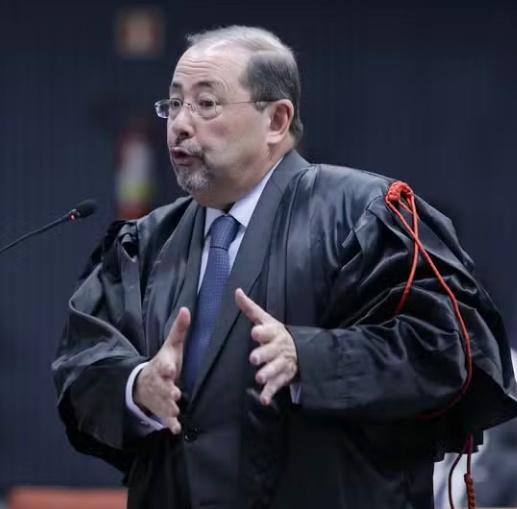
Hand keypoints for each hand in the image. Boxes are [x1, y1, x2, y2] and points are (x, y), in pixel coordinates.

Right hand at [134, 307, 189, 433]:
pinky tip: (176, 429)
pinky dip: (169, 424)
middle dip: (167, 390)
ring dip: (168, 408)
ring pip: (162, 403)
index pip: (163, 365)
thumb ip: (179, 330)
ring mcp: (159, 397)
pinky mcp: (161, 409)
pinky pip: (164, 418)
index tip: (171, 369)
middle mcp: (159, 382)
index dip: (166, 367)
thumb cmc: (165, 362)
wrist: (144, 383)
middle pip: (161, 387)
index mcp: (162, 365)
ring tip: (175, 411)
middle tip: (174, 394)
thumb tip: (186, 308)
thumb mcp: (171, 346)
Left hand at [235, 288, 297, 404]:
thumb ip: (250, 308)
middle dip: (263, 354)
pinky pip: (277, 385)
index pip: (268, 331)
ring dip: (267, 373)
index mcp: (273, 333)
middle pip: (271, 351)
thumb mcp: (265, 319)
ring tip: (259, 377)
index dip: (262, 332)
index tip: (255, 332)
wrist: (299, 350)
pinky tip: (264, 399)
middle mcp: (278, 348)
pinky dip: (270, 393)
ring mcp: (281, 363)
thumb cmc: (275, 334)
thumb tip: (237, 291)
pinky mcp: (282, 377)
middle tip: (254, 358)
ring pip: (275, 369)